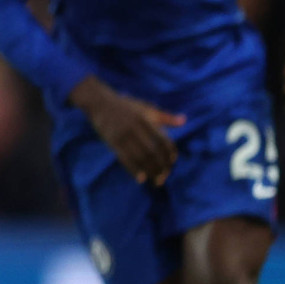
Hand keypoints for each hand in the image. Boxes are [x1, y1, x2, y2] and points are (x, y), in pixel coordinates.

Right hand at [69, 76, 185, 185]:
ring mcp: (123, 135)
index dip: (170, 153)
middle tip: (165, 177)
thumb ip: (165, 117)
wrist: (100, 103)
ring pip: (140, 157)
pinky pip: (124, 159)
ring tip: (156, 181)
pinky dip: (134, 170)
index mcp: (146, 120)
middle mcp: (135, 128)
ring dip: (150, 171)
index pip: (163, 140)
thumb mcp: (146, 108)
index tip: (172, 162)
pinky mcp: (112, 142)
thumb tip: (184, 121)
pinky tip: (141, 179)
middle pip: (152, 152)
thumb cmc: (126, 106)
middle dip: (161, 167)